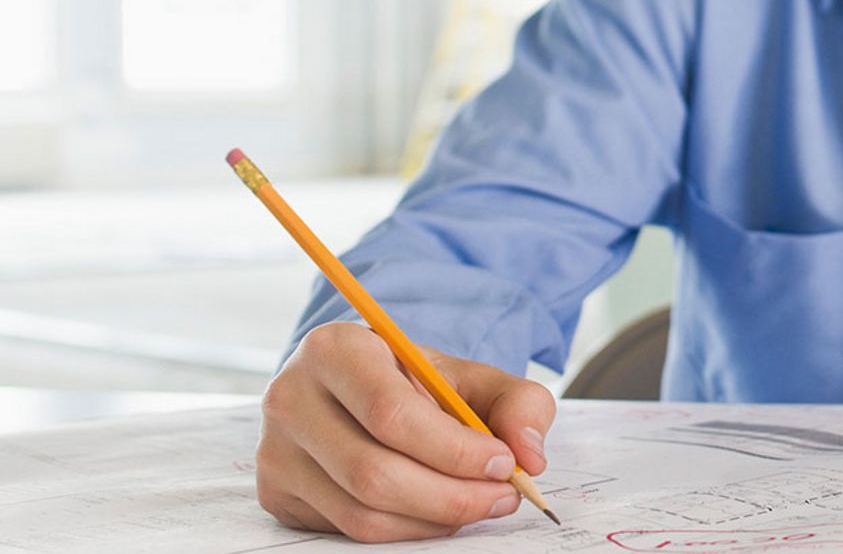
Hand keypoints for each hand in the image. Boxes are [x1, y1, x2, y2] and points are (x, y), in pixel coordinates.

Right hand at [256, 322, 556, 541]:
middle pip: (373, 472)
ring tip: (480, 503)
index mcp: (334, 348)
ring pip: (362, 512)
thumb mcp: (473, 376)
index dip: (453, 449)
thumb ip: (518, 403)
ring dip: (434, 519)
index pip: (390, 413)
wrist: (364, 391)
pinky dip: (407, 530)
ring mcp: (274, 451)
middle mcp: (290, 398)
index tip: (502, 462)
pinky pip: (349, 531)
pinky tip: (438, 510)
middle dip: (452, 495)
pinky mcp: (277, 494)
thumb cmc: (421, 384)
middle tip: (503, 495)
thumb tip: (530, 455)